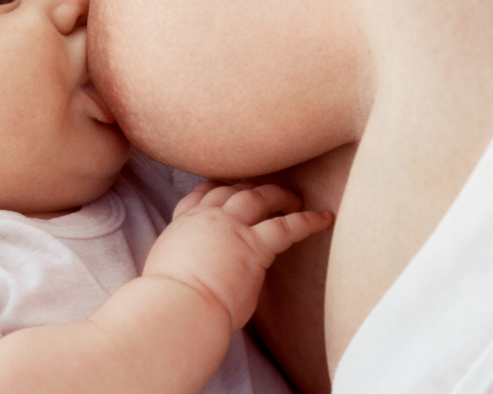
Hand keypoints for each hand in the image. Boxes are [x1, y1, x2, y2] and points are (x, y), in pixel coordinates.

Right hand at [143, 182, 332, 333]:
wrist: (178, 305)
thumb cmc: (171, 299)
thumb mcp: (169, 267)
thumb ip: (187, 258)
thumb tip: (200, 269)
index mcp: (184, 224)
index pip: (201, 195)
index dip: (218, 188)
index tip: (229, 188)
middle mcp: (207, 218)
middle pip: (232, 189)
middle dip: (251, 187)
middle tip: (268, 191)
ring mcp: (231, 227)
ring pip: (259, 197)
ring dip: (278, 195)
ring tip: (296, 198)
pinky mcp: (254, 245)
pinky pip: (287, 226)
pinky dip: (307, 220)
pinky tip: (324, 218)